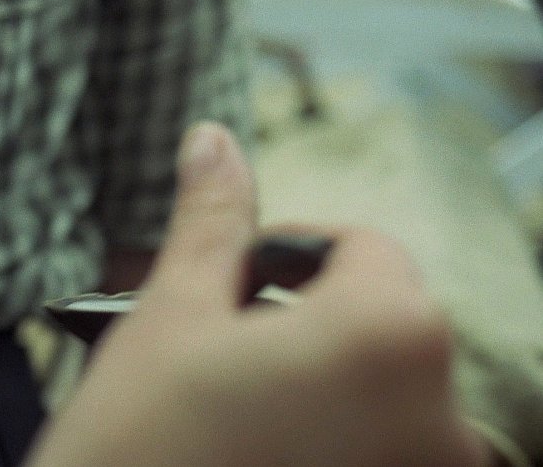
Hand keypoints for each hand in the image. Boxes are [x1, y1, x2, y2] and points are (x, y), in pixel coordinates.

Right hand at [27, 123, 489, 465]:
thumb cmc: (136, 442)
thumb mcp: (173, 316)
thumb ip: (212, 222)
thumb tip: (213, 140)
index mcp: (388, 336)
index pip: (364, 247)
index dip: (288, 252)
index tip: (230, 279)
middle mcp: (440, 415)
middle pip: (379, 314)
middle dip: (303, 312)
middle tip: (223, 341)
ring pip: (381, 382)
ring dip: (319, 369)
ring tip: (237, 394)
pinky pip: (384, 441)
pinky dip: (336, 425)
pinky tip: (263, 438)